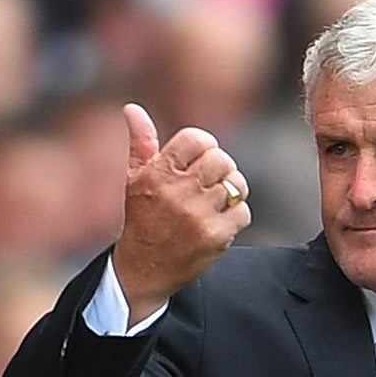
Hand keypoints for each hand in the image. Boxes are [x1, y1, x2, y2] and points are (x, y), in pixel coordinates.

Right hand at [109, 104, 252, 322]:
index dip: (205, 146)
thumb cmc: (142, 218)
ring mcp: (198, 215)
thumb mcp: (135, 179)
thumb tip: (132, 108)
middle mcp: (178, 192)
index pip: (197, 138)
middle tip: (212, 181)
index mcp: (158, 173)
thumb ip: (140, 142)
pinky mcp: (215, 236)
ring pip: (237, 184)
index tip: (201, 158)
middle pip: (222, 159)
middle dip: (222, 168)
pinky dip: (236, 215)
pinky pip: (243, 212)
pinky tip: (219, 221)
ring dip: (232, 190)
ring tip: (217, 199)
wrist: (144, 268)